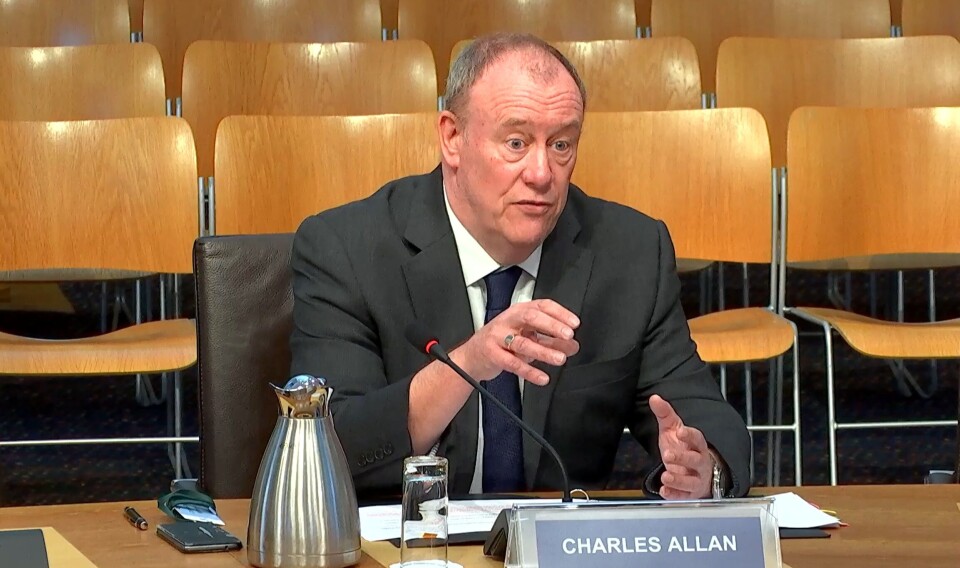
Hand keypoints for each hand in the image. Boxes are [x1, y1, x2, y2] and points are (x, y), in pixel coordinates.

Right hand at [452, 299, 579, 385]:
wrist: (472, 357)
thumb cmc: (501, 343)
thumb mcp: (527, 339)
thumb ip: (551, 342)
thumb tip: (572, 346)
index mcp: (519, 312)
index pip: (542, 306)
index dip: (560, 313)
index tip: (574, 323)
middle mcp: (508, 321)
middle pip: (531, 317)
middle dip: (551, 326)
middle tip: (568, 335)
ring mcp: (498, 336)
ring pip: (523, 342)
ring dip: (544, 351)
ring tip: (560, 359)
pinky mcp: (492, 354)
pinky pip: (512, 363)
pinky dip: (529, 371)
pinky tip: (542, 377)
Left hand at [650, 394, 712, 499]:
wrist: (695, 472)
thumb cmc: (683, 448)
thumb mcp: (673, 430)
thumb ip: (665, 414)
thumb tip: (654, 398)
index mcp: (697, 445)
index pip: (697, 439)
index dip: (690, 435)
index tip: (681, 431)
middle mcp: (700, 463)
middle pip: (696, 461)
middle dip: (683, 458)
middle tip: (667, 455)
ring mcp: (696, 479)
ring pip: (692, 481)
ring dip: (679, 480)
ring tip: (666, 476)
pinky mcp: (690, 494)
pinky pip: (684, 497)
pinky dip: (675, 495)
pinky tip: (664, 491)